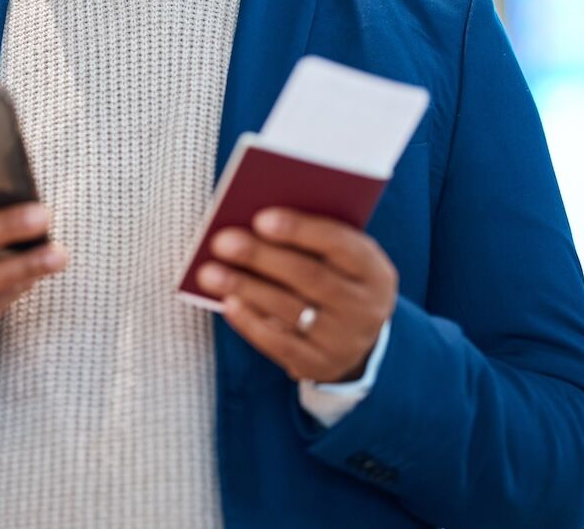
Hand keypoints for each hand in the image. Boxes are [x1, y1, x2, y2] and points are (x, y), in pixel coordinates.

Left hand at [196, 207, 397, 382]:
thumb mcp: (340, 259)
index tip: (260, 218)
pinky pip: (280, 344)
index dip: (300, 230)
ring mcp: (343, 340)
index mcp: (374, 270)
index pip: (340, 244)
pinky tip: (228, 303)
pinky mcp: (318, 365)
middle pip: (309, 277)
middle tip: (222, 241)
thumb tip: (254, 222)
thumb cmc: (336, 279)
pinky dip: (251, 322)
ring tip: (210, 272)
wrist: (357, 338)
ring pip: (290, 309)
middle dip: (262, 257)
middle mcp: (365, 307)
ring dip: (245, 287)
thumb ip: (312, 239)